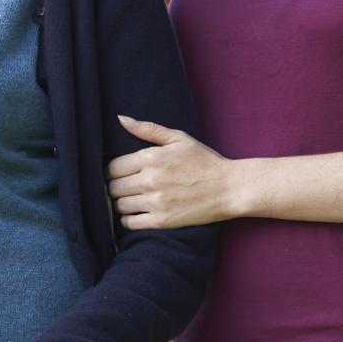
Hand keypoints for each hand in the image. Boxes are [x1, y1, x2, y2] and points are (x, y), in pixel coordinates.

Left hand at [107, 115, 235, 229]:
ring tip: (133, 200)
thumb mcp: (179, 139)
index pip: (112, 167)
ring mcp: (155, 202)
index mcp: (150, 157)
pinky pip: (129, 223)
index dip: (113, 171)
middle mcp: (150, 180)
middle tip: (127, 188)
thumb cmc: (205, 161)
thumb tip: (120, 118)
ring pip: (119, 205)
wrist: (230, 189)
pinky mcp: (162, 220)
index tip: (121, 174)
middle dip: (116, 187)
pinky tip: (137, 213)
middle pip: (112, 187)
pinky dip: (128, 219)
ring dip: (122, 203)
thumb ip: (147, 129)